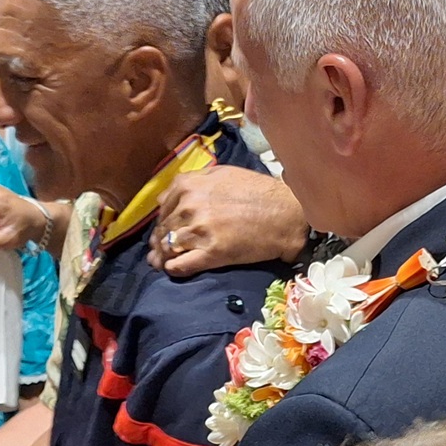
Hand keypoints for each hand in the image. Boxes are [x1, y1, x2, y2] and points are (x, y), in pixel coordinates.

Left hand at [150, 167, 307, 273]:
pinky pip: (180, 266)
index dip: (162, 222)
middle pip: (162, 230)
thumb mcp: (221, 174)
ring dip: (162, 258)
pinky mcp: (211, 253)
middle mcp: (189, 206)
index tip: (164, 231)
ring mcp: (199, 231)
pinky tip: (173, 270)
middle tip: (158, 252)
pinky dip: (173, 269)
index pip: (162, 209)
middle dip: (158, 242)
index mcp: (189, 186)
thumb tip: (166, 199)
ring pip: (167, 248)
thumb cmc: (258, 191)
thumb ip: (191, 182)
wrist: (286, 213)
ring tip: (161, 264)